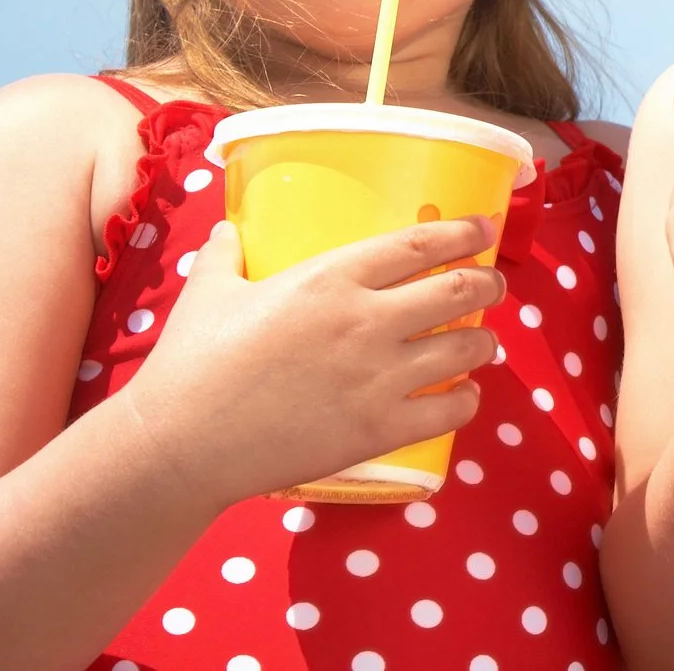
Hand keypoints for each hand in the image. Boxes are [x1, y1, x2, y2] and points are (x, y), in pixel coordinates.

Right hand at [120, 216, 503, 508]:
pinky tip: (463, 395)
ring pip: (466, 349)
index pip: (420, 244)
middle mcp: (366, 321)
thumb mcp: (209, 292)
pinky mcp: (378, 430)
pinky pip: (451, 411)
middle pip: (460, 291)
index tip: (485, 229)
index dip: (463, 232)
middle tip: (494, 285)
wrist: (180, 445)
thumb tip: (229, 230)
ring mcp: (378, 377)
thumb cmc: (191, 364)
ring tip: (483, 343)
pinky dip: (466, 400)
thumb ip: (227, 255)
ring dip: (484, 342)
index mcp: (331, 278)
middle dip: (489, 283)